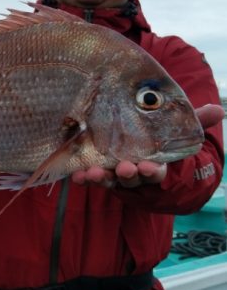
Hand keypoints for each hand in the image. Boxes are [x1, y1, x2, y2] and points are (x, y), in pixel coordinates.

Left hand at [71, 103, 224, 189]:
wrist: (133, 134)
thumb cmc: (159, 131)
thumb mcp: (176, 124)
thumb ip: (197, 120)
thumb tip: (221, 111)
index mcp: (156, 162)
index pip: (157, 170)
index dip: (153, 170)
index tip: (150, 167)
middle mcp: (135, 170)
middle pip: (132, 176)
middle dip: (128, 174)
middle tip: (126, 168)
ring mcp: (115, 172)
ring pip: (109, 178)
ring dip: (102, 177)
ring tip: (94, 173)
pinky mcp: (97, 169)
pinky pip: (89, 176)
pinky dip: (83, 177)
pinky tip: (77, 175)